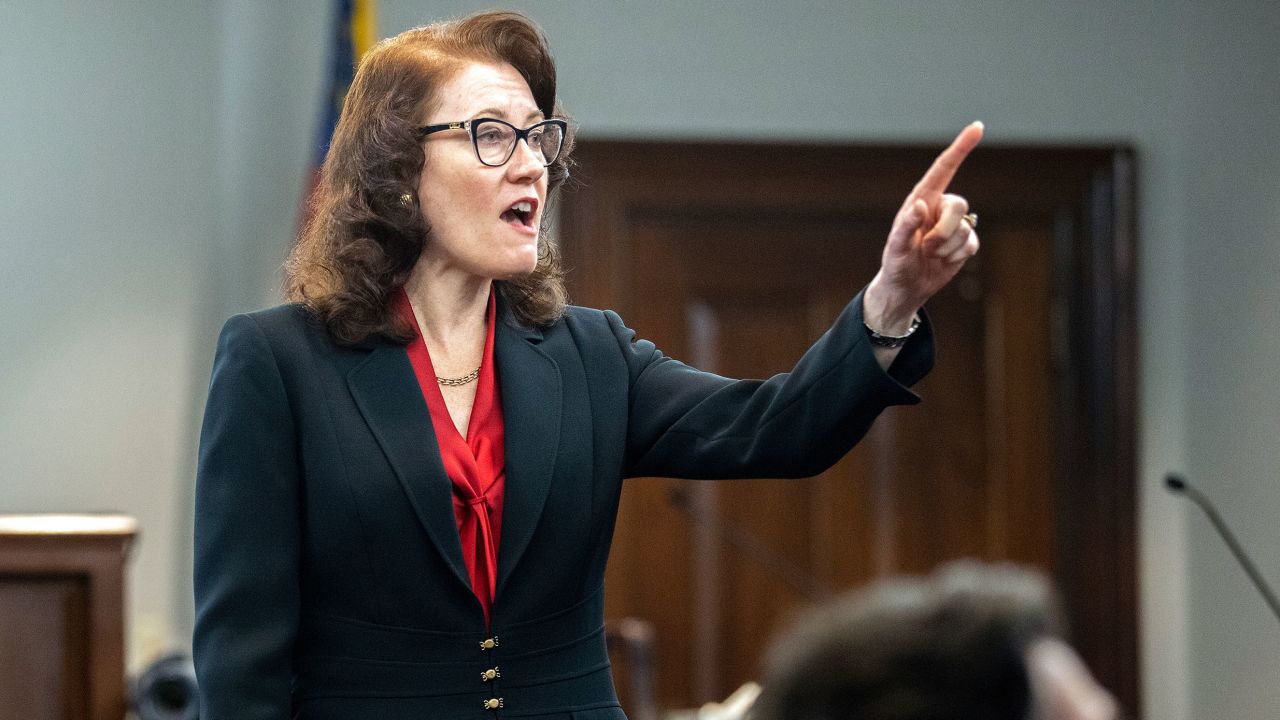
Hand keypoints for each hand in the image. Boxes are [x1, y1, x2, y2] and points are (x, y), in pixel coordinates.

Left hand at [864, 122, 983, 332]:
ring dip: (947, 248)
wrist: (907, 287)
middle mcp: (939, 208)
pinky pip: (972, 244)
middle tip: (925, 247)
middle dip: (944, 231)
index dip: (961, 147)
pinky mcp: (964, 242)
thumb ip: (905, 226)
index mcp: (921, 199)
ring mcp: (953, 225)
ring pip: (966, 228)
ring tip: (929, 254)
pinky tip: (942, 260)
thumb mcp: (895, 247)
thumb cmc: (896, 263)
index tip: (978, 127)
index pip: (944, 168)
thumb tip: (921, 206)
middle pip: (959, 205)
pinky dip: (957, 256)